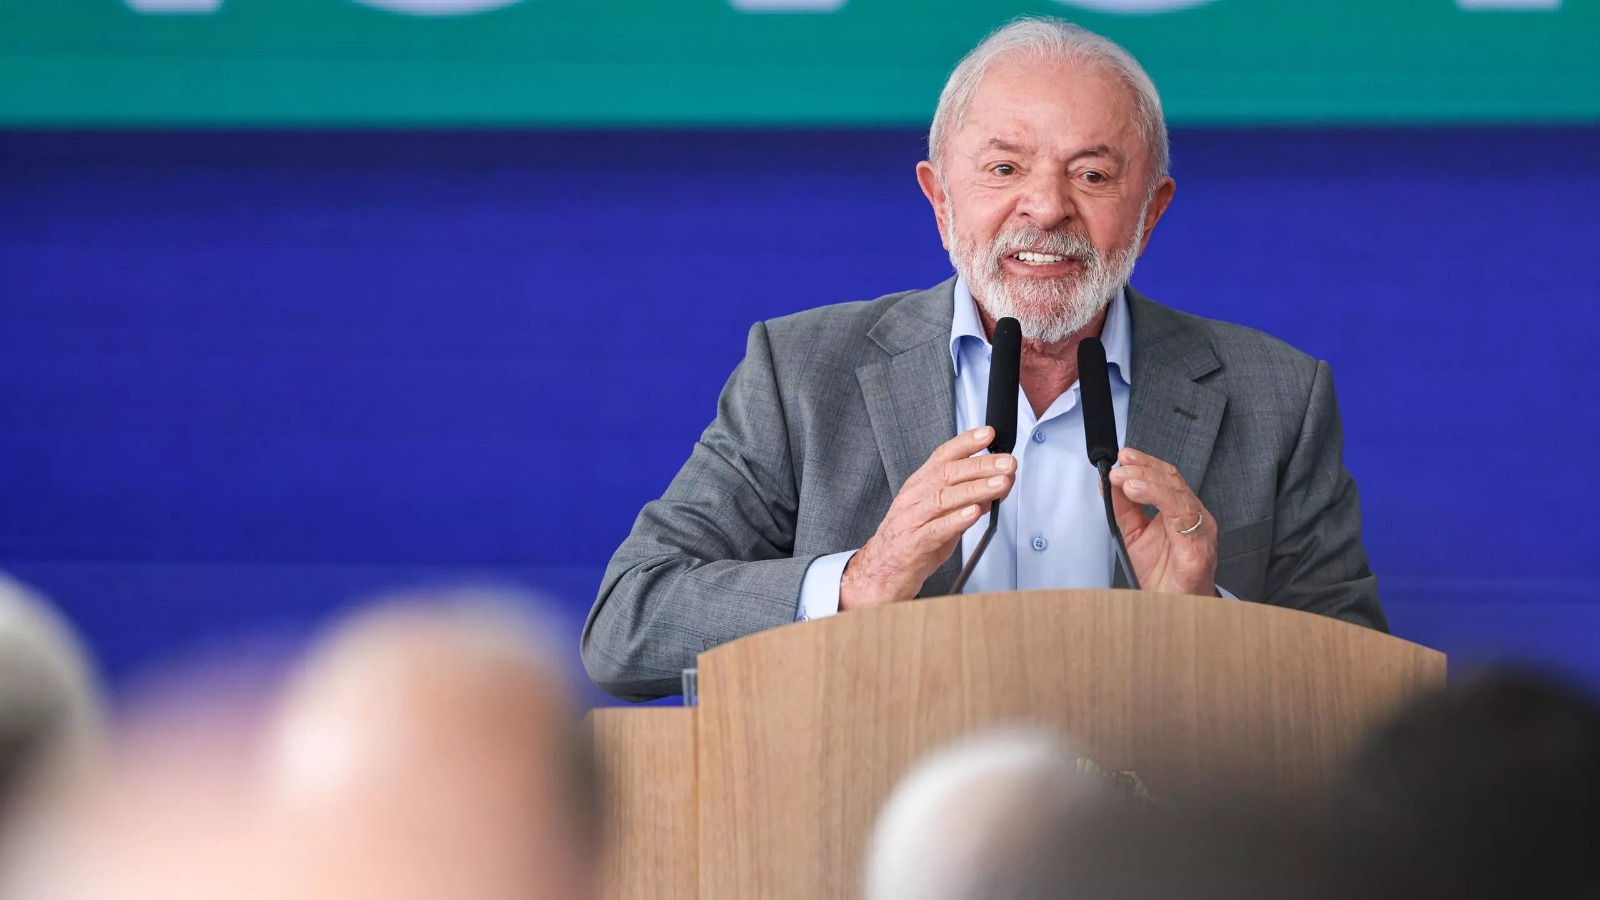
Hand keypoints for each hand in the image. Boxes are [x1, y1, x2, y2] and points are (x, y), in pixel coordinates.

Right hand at [840, 426, 1014, 610]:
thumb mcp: (938, 516)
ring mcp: (910, 521)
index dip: (965, 443)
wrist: (878, 574)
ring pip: (944, 498)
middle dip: (981, 466)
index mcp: (918, 487)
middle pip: (947, 474)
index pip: (942, 457)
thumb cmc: (909, 543)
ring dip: (975, 489)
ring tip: (999, 484)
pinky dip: (957, 520)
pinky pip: (936, 530)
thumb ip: (963, 502)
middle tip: (1006, 463)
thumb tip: (993, 487)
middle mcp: (913, 499)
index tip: (988, 434)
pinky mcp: (912, 545)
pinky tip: (974, 513)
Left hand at [1105, 447, 1217, 596]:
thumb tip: (1108, 483)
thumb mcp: (1134, 535)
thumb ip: (1123, 509)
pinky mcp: (1198, 548)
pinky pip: (1182, 515)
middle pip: (1172, 479)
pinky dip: (1158, 497)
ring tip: (1124, 478)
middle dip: (1143, 467)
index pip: (1165, 478)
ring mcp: (1200, 531)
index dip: (1145, 463)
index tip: (1122, 457)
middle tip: (1120, 465)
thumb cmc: (1163, 576)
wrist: (1175, 610)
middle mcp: (1193, 517)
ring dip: (1147, 480)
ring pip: (1177, 493)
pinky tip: (1138, 490)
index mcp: (1180, 512)